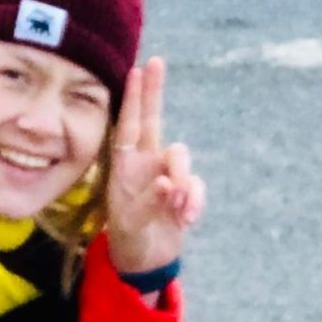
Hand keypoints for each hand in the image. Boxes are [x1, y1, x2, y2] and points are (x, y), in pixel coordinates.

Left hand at [102, 59, 204, 275]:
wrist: (146, 259)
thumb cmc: (129, 236)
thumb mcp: (132, 221)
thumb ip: (149, 201)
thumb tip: (168, 183)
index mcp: (125, 165)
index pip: (128, 125)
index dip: (132, 99)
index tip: (135, 70)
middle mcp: (146, 162)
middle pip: (153, 120)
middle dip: (155, 91)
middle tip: (156, 62)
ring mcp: (167, 174)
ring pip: (181, 157)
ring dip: (182, 180)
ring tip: (177, 208)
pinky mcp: (185, 191)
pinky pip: (196, 185)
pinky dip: (194, 201)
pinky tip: (185, 219)